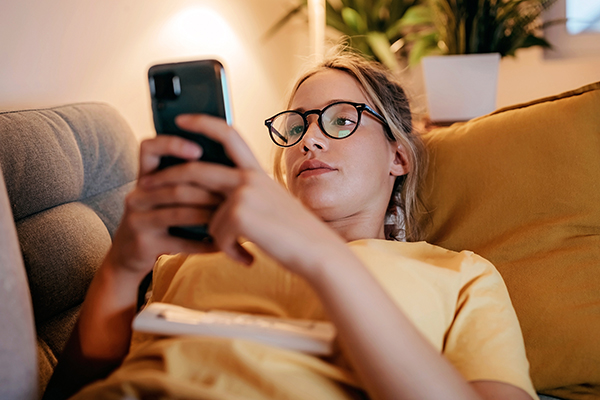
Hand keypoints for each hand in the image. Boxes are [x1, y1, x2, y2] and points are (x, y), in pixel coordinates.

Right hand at [105, 134, 222, 277]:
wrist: (128, 256)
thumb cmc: (158, 221)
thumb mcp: (165, 198)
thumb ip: (186, 181)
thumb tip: (228, 167)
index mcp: (145, 177)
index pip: (149, 148)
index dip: (172, 144)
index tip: (199, 151)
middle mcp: (137, 195)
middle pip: (176, 186)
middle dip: (210, 191)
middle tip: (235, 195)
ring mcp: (138, 220)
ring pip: (179, 213)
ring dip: (210, 216)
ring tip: (232, 218)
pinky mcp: (143, 244)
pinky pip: (181, 242)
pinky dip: (205, 243)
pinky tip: (222, 244)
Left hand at [151, 115, 348, 279]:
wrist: (317, 252)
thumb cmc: (295, 234)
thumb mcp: (270, 206)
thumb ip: (243, 199)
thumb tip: (213, 208)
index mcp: (256, 171)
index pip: (228, 134)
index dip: (203, 122)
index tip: (181, 119)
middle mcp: (249, 176)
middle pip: (195, 170)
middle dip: (165, 180)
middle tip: (144, 189)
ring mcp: (244, 193)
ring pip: (203, 209)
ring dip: (206, 232)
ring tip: (220, 245)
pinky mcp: (240, 213)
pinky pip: (216, 234)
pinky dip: (228, 250)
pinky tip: (246, 257)